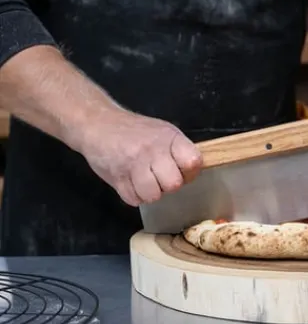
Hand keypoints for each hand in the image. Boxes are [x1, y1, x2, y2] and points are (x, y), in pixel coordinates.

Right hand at [78, 109, 202, 206]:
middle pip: (174, 184)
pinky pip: (134, 200)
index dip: (190, 172)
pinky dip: (134, 195)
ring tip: (144, 181)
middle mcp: (153, 150)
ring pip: (153, 196)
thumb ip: (178, 150)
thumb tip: (193, 171)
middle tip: (159, 177)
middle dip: (168, 185)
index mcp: (169, 138)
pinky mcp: (116, 177)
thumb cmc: (135, 131)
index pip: (193, 163)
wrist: (99, 124)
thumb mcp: (162, 131)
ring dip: (150, 193)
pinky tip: (131, 182)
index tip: (181, 170)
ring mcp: (133, 164)